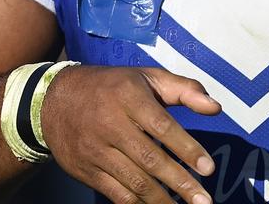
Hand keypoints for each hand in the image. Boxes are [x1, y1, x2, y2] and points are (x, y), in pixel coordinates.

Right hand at [40, 65, 221, 203]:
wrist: (53, 101)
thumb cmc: (112, 87)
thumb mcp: (146, 77)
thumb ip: (183, 89)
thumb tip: (215, 107)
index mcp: (129, 96)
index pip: (162, 126)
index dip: (186, 148)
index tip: (208, 168)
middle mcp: (111, 124)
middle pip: (150, 158)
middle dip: (180, 182)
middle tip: (204, 200)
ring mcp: (96, 150)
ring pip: (133, 181)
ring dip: (162, 200)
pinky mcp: (86, 170)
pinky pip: (115, 193)